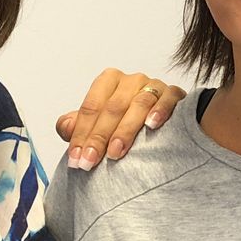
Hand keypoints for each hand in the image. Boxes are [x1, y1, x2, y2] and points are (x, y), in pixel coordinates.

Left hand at [55, 69, 185, 169]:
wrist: (161, 124)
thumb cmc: (123, 123)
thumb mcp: (97, 124)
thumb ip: (77, 126)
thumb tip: (65, 127)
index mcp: (108, 81)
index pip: (91, 107)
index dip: (81, 133)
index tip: (76, 158)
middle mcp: (131, 80)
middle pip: (112, 107)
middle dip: (99, 136)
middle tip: (90, 161)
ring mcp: (154, 85)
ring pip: (139, 104)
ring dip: (125, 129)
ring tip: (115, 152)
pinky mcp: (174, 94)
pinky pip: (169, 98)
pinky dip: (160, 110)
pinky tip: (152, 125)